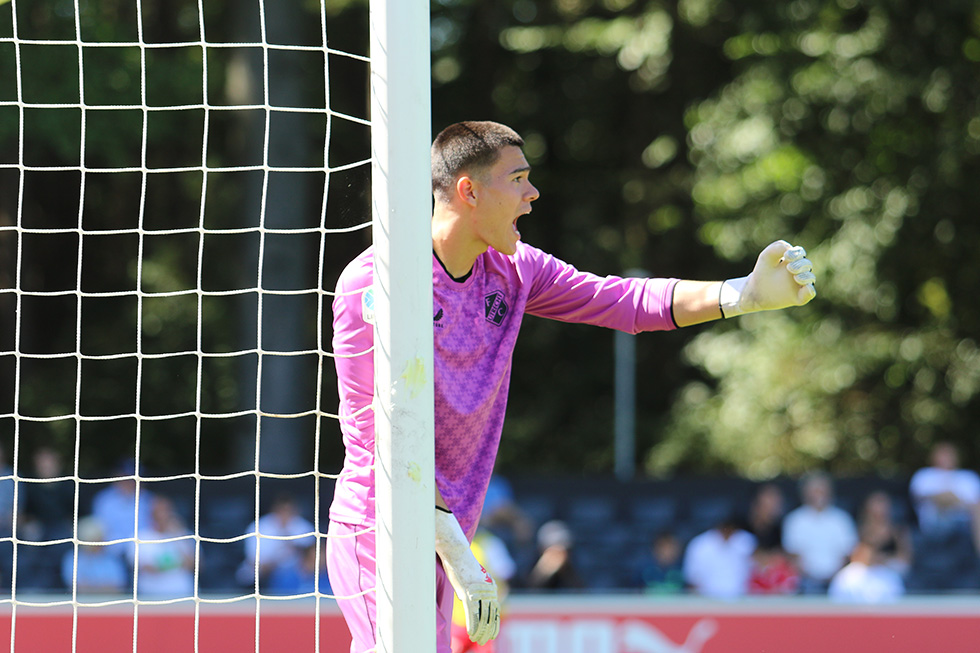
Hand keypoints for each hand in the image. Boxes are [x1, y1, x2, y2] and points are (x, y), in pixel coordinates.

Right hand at [434, 509, 499, 644]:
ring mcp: (480, 593)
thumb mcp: (471, 578)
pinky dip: (473, 625)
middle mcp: (488, 591)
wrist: (458, 553)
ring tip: (478, 640)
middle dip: (489, 631)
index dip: (494, 623)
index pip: (495, 610)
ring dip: (481, 631)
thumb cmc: (462, 564)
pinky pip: (474, 614)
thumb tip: (470, 600)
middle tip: (486, 641)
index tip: (493, 634)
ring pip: (483, 617)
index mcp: (490, 587)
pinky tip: (472, 634)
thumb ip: (474, 589)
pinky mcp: (470, 593)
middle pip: (491, 616)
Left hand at [720, 240, 815, 317]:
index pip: (801, 254)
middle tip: (790, 267)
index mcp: (792, 261)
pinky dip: (810, 291)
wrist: (754, 291)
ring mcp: (799, 285)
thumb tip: (790, 248)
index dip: (797, 253)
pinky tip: (807, 287)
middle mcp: (798, 272)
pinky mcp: (798, 297)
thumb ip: (777, 247)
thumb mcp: (766, 256)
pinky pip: (809, 294)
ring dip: (806, 276)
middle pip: (807, 265)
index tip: (786, 256)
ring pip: (810, 278)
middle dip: (800, 264)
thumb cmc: (762, 272)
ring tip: (796, 277)